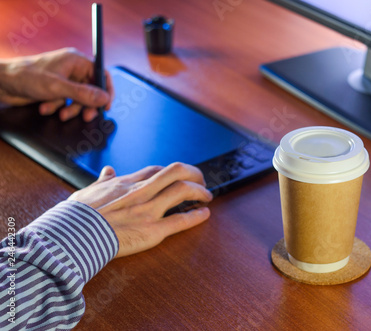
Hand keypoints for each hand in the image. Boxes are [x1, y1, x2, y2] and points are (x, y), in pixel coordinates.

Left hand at [0, 47, 113, 121]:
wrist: (2, 83)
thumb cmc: (26, 77)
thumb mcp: (58, 88)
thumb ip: (84, 94)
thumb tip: (104, 98)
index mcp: (76, 60)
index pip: (102, 74)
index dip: (106, 91)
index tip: (106, 105)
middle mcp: (72, 69)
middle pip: (92, 90)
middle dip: (86, 105)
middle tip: (86, 115)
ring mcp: (64, 79)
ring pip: (79, 99)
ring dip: (70, 108)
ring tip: (60, 113)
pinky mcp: (56, 90)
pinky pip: (67, 102)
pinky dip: (59, 107)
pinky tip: (46, 107)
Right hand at [68, 163, 212, 257]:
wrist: (71, 235)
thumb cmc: (76, 215)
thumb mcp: (87, 191)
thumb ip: (102, 180)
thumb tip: (107, 170)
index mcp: (127, 183)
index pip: (157, 170)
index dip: (174, 171)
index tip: (181, 175)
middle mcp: (141, 192)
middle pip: (176, 172)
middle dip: (194, 173)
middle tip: (202, 180)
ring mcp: (148, 210)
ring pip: (183, 191)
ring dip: (200, 192)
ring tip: (207, 196)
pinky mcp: (152, 230)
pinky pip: (180, 220)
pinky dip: (196, 216)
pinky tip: (205, 214)